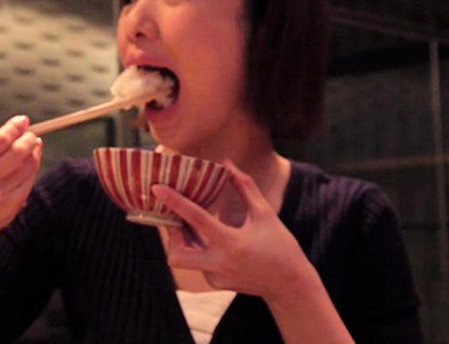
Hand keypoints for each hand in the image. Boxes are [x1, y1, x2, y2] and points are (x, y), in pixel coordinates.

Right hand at [0, 109, 42, 238]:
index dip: (12, 128)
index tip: (21, 120)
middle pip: (14, 154)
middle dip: (27, 138)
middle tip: (30, 131)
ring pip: (25, 167)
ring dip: (34, 150)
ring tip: (33, 142)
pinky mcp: (10, 206)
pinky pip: (29, 179)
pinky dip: (34, 164)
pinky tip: (33, 157)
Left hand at [152, 160, 312, 300]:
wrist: (290, 284)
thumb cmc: (280, 245)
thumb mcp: (265, 213)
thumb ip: (244, 187)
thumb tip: (227, 163)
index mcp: (231, 242)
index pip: (196, 218)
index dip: (174, 201)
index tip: (157, 189)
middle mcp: (219, 263)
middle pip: (176, 254)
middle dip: (171, 235)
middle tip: (176, 218)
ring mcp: (215, 276)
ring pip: (184, 259)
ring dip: (184, 240)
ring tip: (194, 225)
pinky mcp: (216, 283)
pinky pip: (198, 263)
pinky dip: (199, 249)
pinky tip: (211, 240)